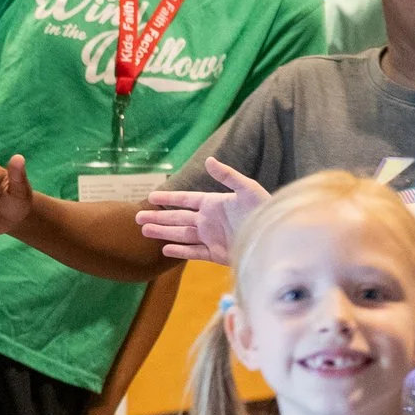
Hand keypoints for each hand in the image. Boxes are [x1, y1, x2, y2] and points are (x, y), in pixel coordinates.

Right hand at [136, 157, 265, 263]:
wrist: (276, 239)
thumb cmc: (266, 210)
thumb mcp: (248, 189)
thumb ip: (227, 176)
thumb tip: (208, 160)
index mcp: (215, 204)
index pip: (186, 200)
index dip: (168, 199)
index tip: (150, 197)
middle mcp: (210, 220)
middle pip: (178, 218)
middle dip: (158, 217)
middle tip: (137, 217)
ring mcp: (212, 238)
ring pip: (181, 234)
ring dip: (163, 232)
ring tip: (144, 231)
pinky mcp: (217, 254)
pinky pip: (194, 252)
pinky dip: (180, 251)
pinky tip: (165, 249)